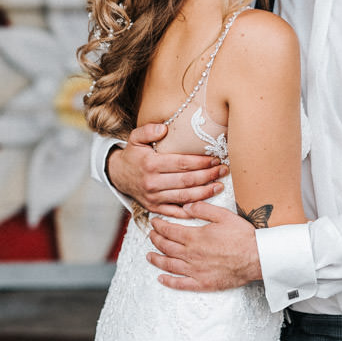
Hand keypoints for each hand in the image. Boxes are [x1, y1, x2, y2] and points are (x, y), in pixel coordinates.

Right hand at [108, 123, 228, 217]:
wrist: (118, 175)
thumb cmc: (133, 155)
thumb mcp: (135, 137)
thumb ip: (148, 130)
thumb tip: (164, 128)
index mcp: (150, 164)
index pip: (182, 163)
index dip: (200, 162)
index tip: (215, 159)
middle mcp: (152, 182)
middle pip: (186, 180)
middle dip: (208, 176)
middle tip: (223, 170)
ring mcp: (153, 197)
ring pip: (184, 197)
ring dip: (204, 193)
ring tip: (219, 186)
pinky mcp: (154, 207)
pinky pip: (175, 212)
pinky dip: (190, 211)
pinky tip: (204, 206)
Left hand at [147, 201, 261, 290]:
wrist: (257, 257)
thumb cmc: (243, 237)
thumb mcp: (223, 215)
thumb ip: (203, 209)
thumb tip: (186, 207)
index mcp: (195, 237)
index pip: (170, 230)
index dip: (159, 226)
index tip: (154, 222)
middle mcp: (191, 254)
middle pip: (166, 247)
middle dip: (155, 240)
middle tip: (151, 235)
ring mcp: (195, 270)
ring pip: (169, 265)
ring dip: (156, 260)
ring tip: (149, 256)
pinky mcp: (202, 283)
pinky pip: (180, 284)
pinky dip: (168, 281)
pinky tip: (161, 278)